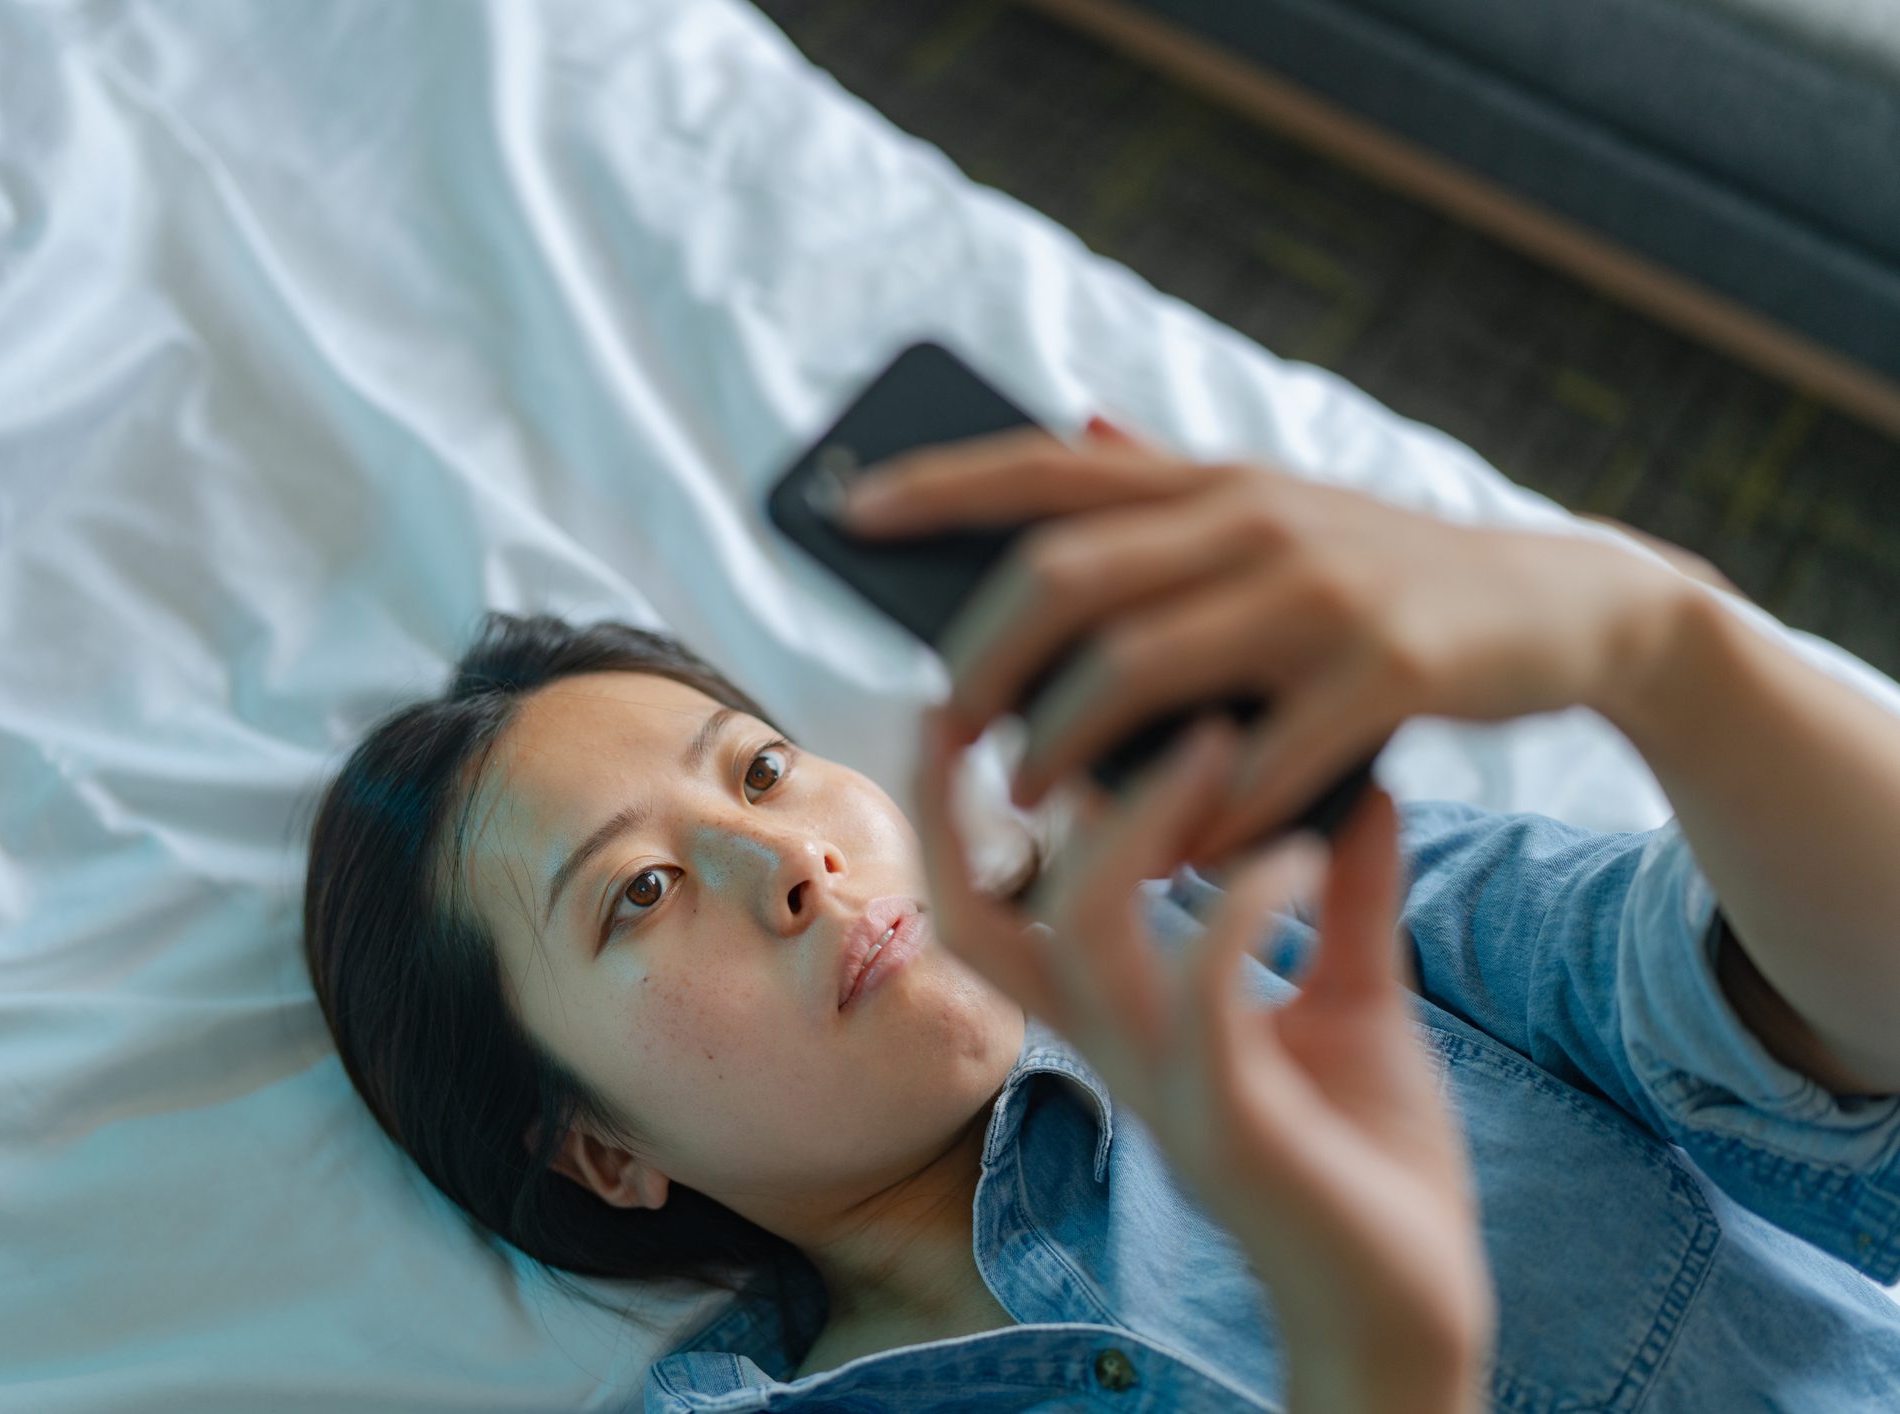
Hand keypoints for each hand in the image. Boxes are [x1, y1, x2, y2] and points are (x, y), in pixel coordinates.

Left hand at [851, 417, 1680, 866]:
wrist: (1572, 606)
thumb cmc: (1388, 576)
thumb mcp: (1281, 511)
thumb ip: (1177, 480)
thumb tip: (1073, 420)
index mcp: (1214, 478)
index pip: (1049, 464)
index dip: (943, 484)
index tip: (849, 510)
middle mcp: (1254, 516)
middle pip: (1066, 573)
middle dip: (984, 655)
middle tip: (947, 726)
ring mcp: (1323, 590)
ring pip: (1140, 665)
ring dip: (1066, 744)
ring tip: (1030, 799)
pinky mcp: (1390, 670)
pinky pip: (1256, 755)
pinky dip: (1196, 814)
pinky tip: (1163, 852)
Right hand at [911, 701, 1492, 1412]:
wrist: (1417, 1308)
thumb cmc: (1370, 1164)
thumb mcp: (1354, 1003)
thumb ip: (1345, 902)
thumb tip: (1360, 782)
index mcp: (1123, 1022)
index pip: (989, 910)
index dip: (953, 813)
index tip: (970, 703)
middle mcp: (1117, 1050)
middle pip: (978, 922)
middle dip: (960, 807)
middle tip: (1015, 691)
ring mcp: (1165, 1088)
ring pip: (1083, 937)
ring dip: (1137, 825)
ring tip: (1214, 741)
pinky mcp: (1234, 1124)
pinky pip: (1201, 996)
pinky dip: (1239, 906)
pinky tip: (1300, 855)